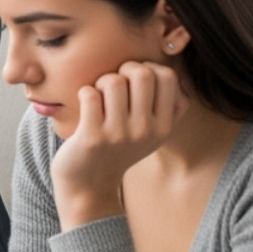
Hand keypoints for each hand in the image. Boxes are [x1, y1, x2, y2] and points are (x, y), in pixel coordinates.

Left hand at [51, 61, 188, 229]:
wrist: (88, 184)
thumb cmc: (117, 149)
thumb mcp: (150, 133)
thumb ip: (165, 105)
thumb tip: (162, 69)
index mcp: (164, 126)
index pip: (167, 76)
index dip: (148, 67)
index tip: (133, 78)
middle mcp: (146, 131)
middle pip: (141, 73)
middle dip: (123, 70)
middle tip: (112, 84)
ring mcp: (119, 135)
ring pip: (113, 81)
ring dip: (100, 82)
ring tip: (98, 97)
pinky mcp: (93, 137)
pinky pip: (90, 94)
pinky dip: (84, 92)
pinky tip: (85, 105)